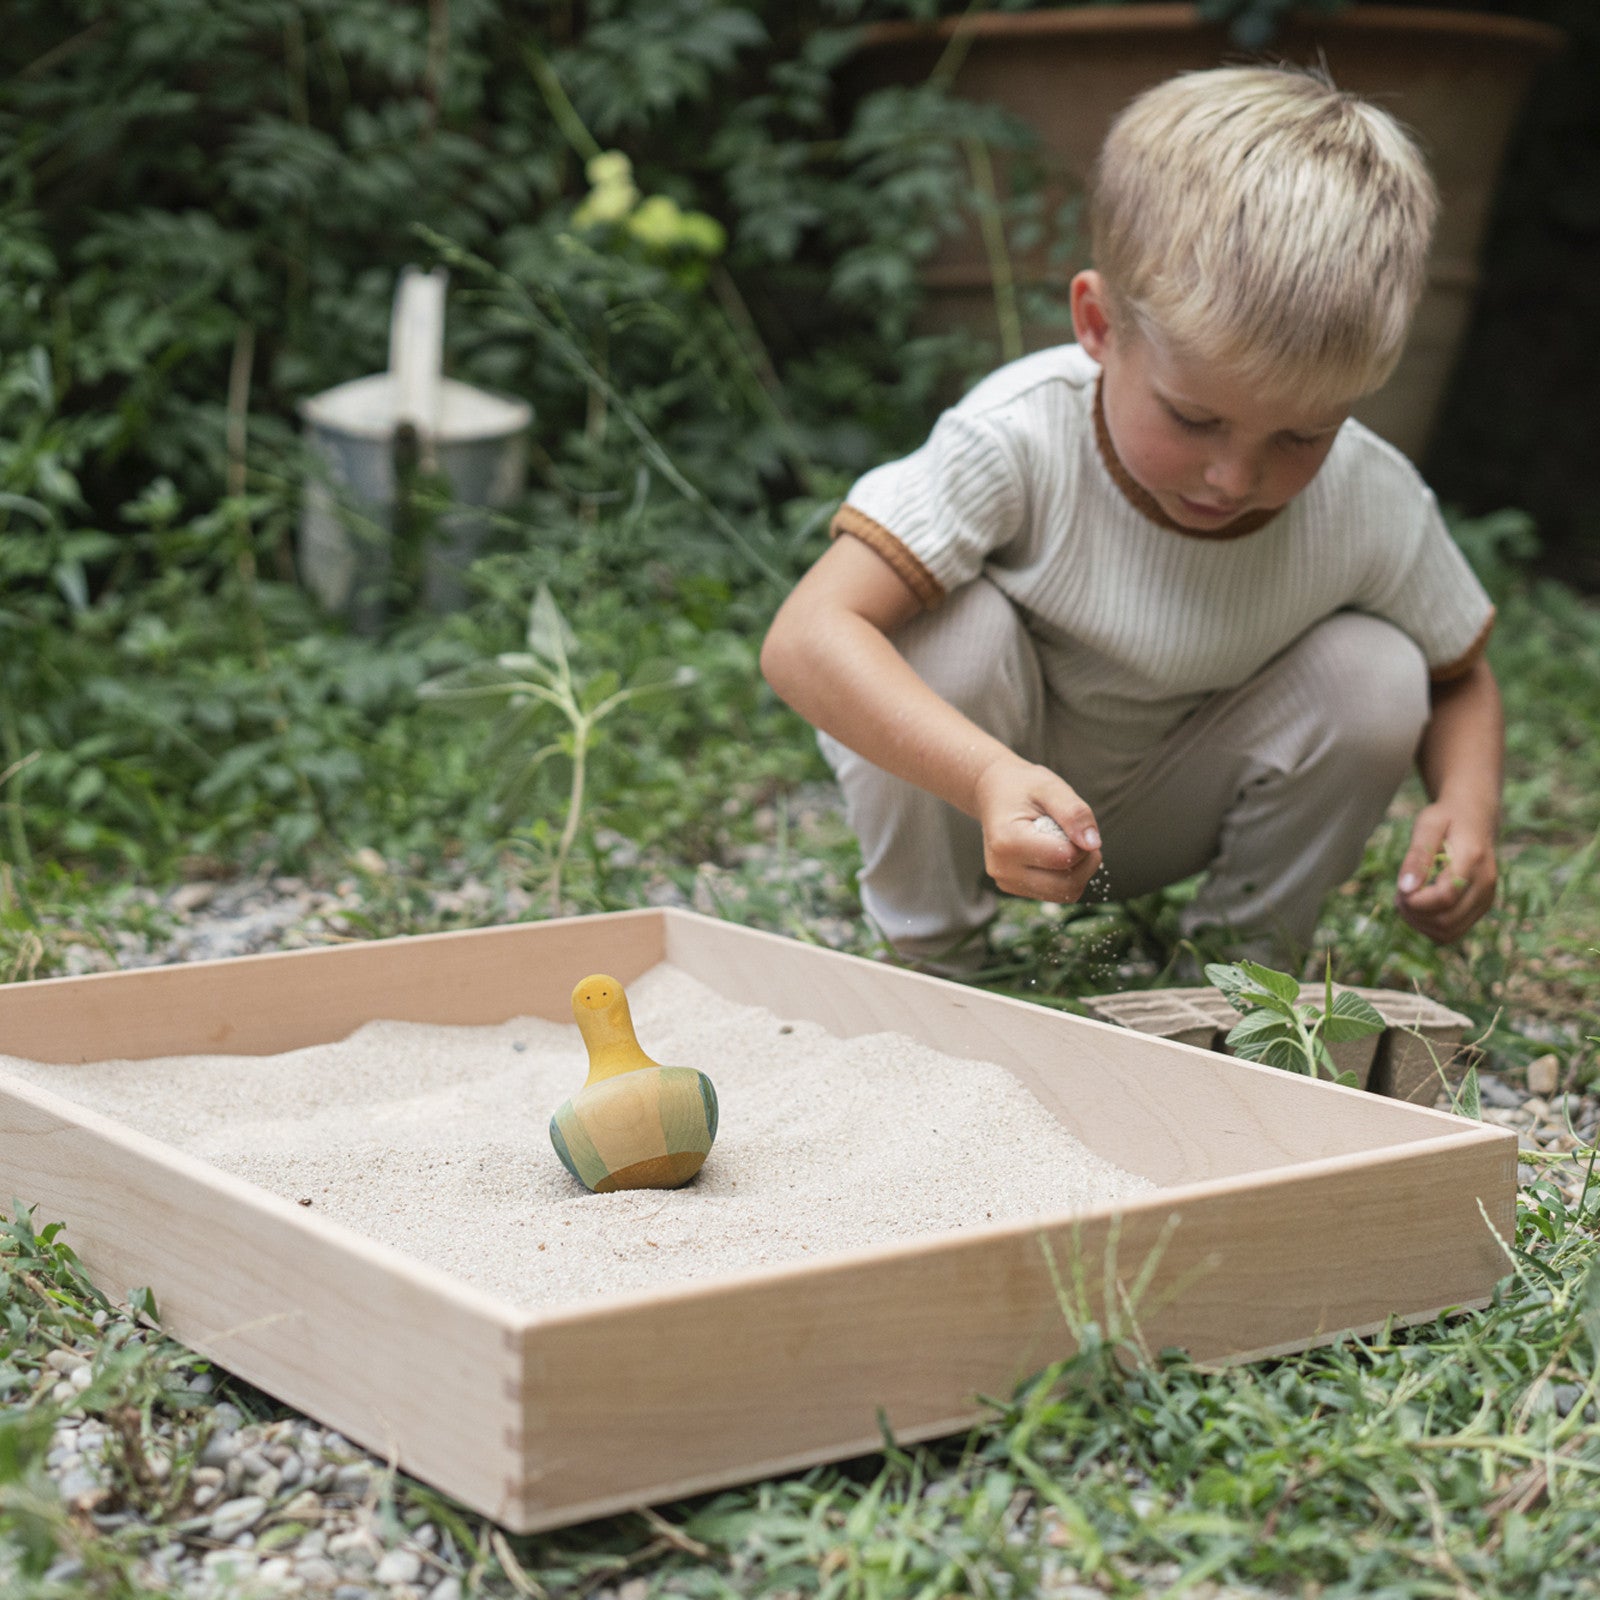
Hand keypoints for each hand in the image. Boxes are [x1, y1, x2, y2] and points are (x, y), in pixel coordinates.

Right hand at [973, 759, 1102, 902]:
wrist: (993, 793)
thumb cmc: (1022, 787)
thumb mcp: (1050, 787)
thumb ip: (1074, 813)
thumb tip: (1093, 844)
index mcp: (1007, 841)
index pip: (1064, 858)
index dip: (1083, 843)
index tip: (1077, 824)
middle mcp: (1002, 868)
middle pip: (1066, 885)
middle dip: (1086, 862)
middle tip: (1083, 837)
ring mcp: (1006, 881)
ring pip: (1064, 894)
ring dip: (1079, 872)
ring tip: (1069, 844)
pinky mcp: (1013, 888)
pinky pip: (1055, 894)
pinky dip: (1067, 878)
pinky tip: (1057, 855)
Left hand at [1396, 799, 1497, 942]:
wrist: (1474, 817)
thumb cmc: (1446, 818)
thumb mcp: (1427, 826)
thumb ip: (1417, 857)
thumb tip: (1406, 889)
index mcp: (1473, 860)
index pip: (1445, 897)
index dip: (1416, 901)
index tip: (1400, 889)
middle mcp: (1486, 884)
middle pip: (1446, 920)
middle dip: (1413, 913)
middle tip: (1399, 895)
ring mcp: (1486, 898)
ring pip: (1449, 932)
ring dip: (1419, 923)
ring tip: (1406, 901)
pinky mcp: (1481, 908)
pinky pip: (1453, 932)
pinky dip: (1430, 928)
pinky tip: (1419, 908)